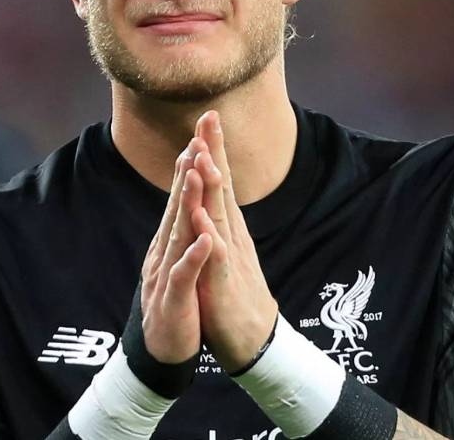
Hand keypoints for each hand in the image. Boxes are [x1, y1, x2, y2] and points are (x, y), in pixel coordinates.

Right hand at [139, 139, 214, 362]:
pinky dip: (195, 257)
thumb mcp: (180, 263)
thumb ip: (181, 233)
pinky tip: (206, 240)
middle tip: (195, 137)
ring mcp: (167, 274)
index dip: (189, 168)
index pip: (180, 199)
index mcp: (170, 243)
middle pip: (176, 206)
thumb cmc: (176, 305)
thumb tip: (186, 203)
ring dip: (186, 203)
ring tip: (196, 174)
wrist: (161, 353)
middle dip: (186, 172)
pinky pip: (184, 276)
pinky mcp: (173, 301)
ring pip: (178, 234)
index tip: (199, 135)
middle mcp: (164, 252)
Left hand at [187, 111, 278, 371]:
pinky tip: (201, 217)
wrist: (252, 338)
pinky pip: (214, 257)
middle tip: (209, 118)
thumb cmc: (234, 292)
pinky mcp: (223, 283)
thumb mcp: (224, 249)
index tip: (207, 116)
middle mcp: (231, 234)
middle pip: (222, 187)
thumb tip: (211, 190)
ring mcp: (229, 257)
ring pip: (220, 216)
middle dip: (213, 153)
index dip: (212, 149)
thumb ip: (218, 220)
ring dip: (212, 188)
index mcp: (227, 226)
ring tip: (203, 158)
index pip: (219, 180)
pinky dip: (208, 236)